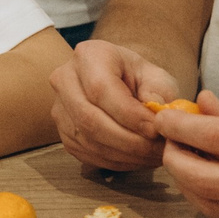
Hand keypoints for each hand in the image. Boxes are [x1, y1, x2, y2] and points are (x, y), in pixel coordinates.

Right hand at [51, 39, 181, 171]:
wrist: (120, 83)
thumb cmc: (139, 78)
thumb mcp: (156, 77)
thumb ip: (158, 93)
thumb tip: (155, 116)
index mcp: (89, 56)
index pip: (101, 89)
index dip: (129, 115)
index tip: (156, 130)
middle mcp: (65, 79)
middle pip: (89, 119)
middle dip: (128, 141)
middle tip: (157, 150)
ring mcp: (60, 108)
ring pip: (88, 140)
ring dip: (124, 155)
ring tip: (152, 156)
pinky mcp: (63, 133)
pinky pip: (87, 153)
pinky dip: (116, 161)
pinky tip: (137, 158)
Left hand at [157, 91, 218, 217]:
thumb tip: (201, 106)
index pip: (216, 136)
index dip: (180, 128)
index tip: (163, 119)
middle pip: (204, 180)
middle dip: (174, 161)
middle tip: (166, 144)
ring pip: (214, 205)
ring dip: (189, 184)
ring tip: (184, 160)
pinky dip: (215, 198)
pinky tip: (211, 179)